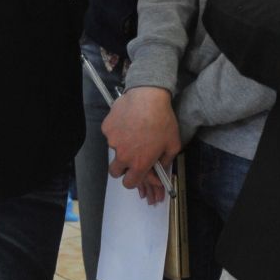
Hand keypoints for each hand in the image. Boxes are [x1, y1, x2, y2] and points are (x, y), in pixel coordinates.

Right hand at [105, 86, 180, 200]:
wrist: (148, 96)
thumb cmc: (163, 121)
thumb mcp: (173, 144)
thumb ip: (166, 160)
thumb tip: (161, 166)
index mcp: (139, 163)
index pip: (129, 183)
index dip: (133, 180)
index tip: (137, 173)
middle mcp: (123, 155)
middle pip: (115, 172)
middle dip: (121, 168)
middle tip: (130, 157)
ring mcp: (112, 141)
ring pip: (114, 150)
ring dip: (121, 146)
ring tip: (133, 131)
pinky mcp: (107, 128)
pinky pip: (110, 134)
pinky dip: (117, 131)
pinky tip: (127, 121)